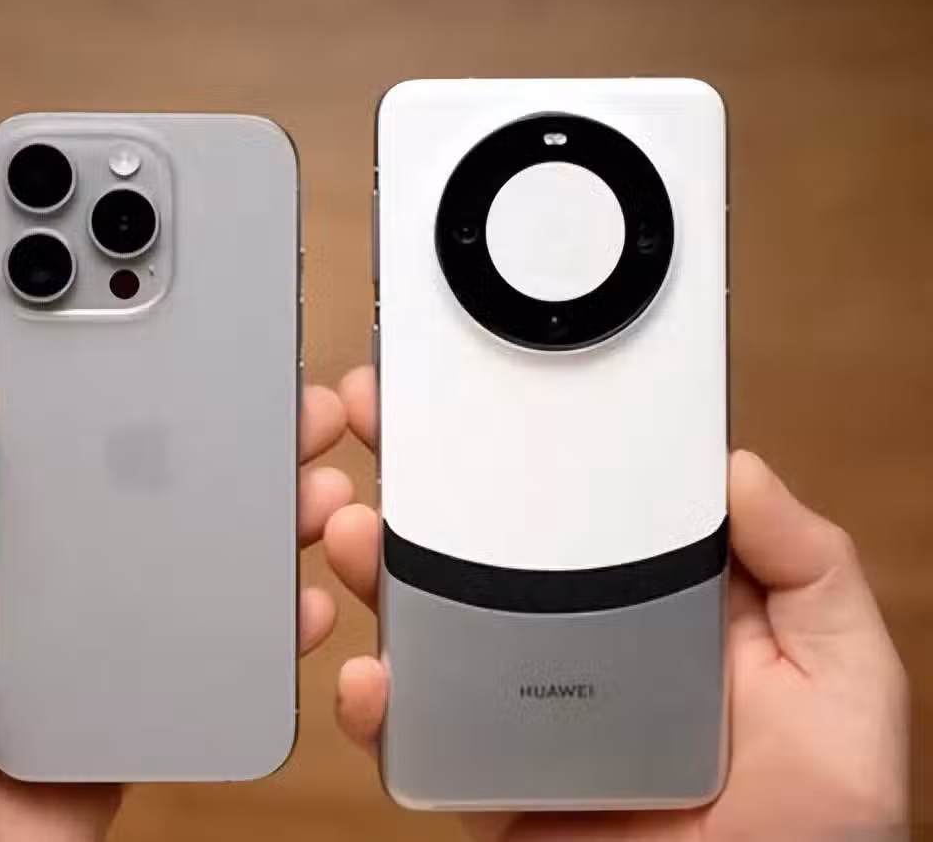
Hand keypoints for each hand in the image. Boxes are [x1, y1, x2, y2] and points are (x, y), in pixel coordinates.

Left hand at [0, 374, 351, 841]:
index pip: (51, 434)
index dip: (99, 368)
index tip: (156, 310)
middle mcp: (48, 578)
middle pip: (146, 483)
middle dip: (215, 431)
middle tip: (275, 391)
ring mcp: (102, 636)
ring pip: (193, 554)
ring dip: (256, 513)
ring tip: (310, 477)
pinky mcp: (144, 693)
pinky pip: (213, 641)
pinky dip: (263, 616)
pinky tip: (297, 592)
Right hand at [325, 366, 907, 841]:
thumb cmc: (818, 817)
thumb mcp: (843, 670)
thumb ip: (810, 566)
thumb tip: (739, 469)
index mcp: (649, 604)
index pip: (569, 509)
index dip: (516, 450)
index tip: (474, 397)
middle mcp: (573, 646)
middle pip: (476, 554)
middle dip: (414, 488)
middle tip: (375, 428)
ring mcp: (522, 713)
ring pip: (428, 630)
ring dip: (376, 574)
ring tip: (355, 531)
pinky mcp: (488, 779)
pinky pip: (418, 739)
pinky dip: (378, 708)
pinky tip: (374, 676)